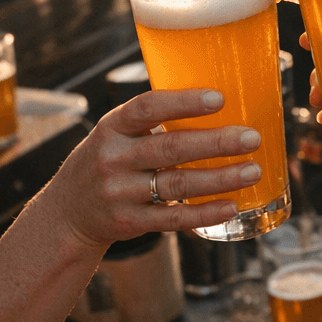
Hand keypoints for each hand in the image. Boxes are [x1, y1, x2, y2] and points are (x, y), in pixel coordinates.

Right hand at [41, 89, 261, 248]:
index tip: (219, 98)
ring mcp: (120, 193)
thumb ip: (154, 120)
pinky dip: (205, 212)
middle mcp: (113, 158)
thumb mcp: (117, 133)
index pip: (148, 108)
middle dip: (216, 143)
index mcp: (113, 127)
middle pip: (171, 148)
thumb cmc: (108, 160)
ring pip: (177, 184)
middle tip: (252, 138)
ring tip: (252, 171)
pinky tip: (231, 205)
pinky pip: (173, 217)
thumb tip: (218, 101)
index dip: (184, 102)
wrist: (68, 212)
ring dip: (220, 178)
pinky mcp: (129, 222)